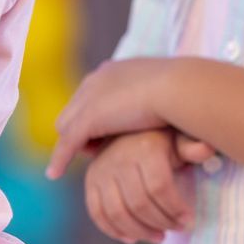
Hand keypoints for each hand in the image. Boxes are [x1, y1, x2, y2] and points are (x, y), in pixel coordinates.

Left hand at [46, 57, 178, 179]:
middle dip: (82, 128)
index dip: (97, 114)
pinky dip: (61, 157)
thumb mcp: (170, 96)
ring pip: (68, 126)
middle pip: (75, 108)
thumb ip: (159, 105)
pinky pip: (68, 142)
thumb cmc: (188, 94)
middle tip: (96, 147)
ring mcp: (90, 98)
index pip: (92, 94)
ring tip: (92, 158)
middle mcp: (97, 80)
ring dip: (73, 143)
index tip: (108, 129)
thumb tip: (164, 117)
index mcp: (114, 71)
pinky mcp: (88, 118)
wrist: (182, 89)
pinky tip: (55, 173)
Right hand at [69, 129, 212, 243]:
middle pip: (139, 204)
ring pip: (117, 212)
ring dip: (139, 231)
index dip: (175, 209)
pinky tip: (132, 238)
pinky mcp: (89, 182)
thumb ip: (190, 147)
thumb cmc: (160, 140)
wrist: (126, 128)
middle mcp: (118, 158)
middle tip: (176, 230)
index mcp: (144, 148)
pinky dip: (113, 230)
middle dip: (161, 223)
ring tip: (158, 237)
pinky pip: (97, 213)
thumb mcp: (177, 140)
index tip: (189, 221)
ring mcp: (100, 171)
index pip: (159, 187)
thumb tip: (206, 150)